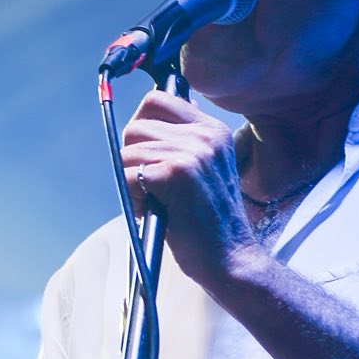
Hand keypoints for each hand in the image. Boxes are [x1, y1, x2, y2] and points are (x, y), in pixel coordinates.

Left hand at [121, 90, 261, 288]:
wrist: (231, 258)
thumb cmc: (211, 221)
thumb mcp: (207, 168)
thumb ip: (184, 141)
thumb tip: (148, 119)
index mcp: (213, 129)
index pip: (157, 100)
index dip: (142, 126)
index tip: (147, 153)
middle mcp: (204, 135)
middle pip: (136, 126)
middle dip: (133, 157)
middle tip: (152, 186)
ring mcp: (191, 153)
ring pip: (128, 152)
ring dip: (131, 180)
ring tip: (156, 202)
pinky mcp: (174, 174)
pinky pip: (128, 174)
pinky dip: (132, 197)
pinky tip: (152, 210)